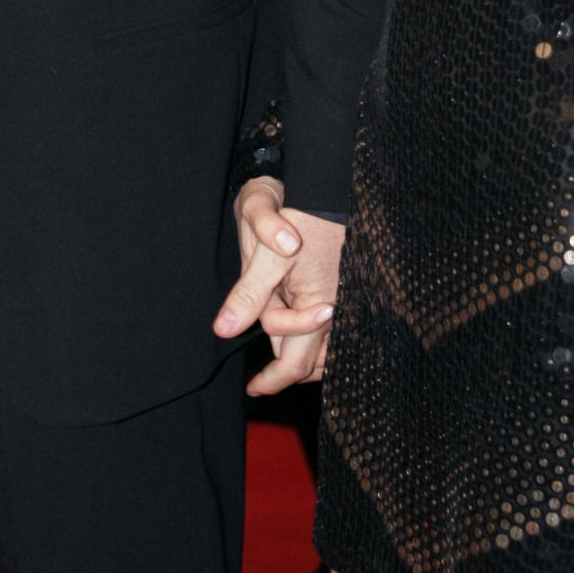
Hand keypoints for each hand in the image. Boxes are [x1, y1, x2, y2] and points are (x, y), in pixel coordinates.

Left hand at [213, 176, 343, 394]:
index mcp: (318, 305)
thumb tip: (225, 330)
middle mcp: (339, 307)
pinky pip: (334, 327)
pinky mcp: (348, 288)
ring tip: (280, 363)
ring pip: (325, 345)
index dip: (273, 379)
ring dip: (303, 356)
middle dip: (286, 370)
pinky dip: (316, 337)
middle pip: (312, 358)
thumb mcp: (264, 251)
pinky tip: (301, 334)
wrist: (328, 183)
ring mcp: (346, 298)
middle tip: (261, 385)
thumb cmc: (296, 212)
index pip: (294, 360)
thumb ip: (248, 293)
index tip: (254, 389)